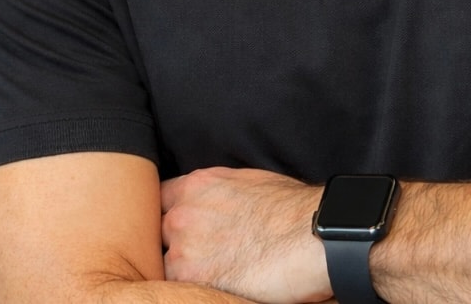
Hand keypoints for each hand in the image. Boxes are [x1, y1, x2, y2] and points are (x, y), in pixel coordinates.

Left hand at [161, 166, 331, 302]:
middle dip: (178, 242)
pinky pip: (178, 287)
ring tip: (218, 269)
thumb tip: (215, 205)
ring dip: (185, 269)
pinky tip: (221, 283)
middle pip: (162, 232)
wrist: (308, 234)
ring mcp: (183, 249)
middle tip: (203, 252)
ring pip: (167, 264)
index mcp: (198, 185)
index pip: (161, 197)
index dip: (171, 212)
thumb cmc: (291, 209)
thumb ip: (218, 192)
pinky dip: (194, 288)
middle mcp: (183, 214)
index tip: (183, 225)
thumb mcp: (248, 182)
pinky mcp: (191, 281)